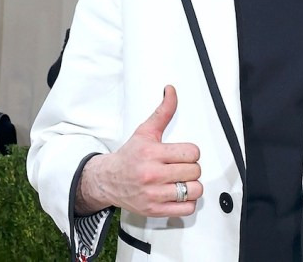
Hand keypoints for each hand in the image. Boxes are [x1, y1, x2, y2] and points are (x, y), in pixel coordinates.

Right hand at [76, 85, 202, 217]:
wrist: (108, 180)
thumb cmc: (129, 156)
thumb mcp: (145, 131)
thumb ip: (162, 112)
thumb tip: (171, 91)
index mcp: (151, 153)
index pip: (192, 153)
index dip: (191, 153)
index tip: (183, 154)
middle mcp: (152, 174)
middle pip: (194, 171)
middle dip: (191, 168)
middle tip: (181, 167)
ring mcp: (154, 194)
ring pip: (193, 190)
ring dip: (191, 186)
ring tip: (182, 181)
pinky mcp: (155, 210)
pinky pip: (186, 208)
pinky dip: (187, 202)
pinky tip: (179, 194)